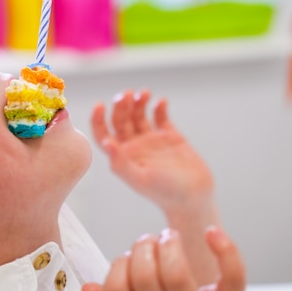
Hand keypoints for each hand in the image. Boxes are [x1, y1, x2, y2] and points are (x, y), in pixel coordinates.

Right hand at [82, 227, 252, 290]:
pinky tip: (211, 233)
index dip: (117, 267)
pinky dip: (224, 249)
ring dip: (168, 244)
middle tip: (147, 242)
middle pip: (144, 279)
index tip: (126, 258)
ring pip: (177, 275)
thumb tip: (89, 289)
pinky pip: (232, 276)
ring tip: (168, 238)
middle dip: (141, 249)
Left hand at [91, 89, 212, 210]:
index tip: (100, 105)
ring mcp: (152, 140)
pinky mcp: (170, 137)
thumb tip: (106, 143)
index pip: (104, 134)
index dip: (98, 120)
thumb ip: (121, 162)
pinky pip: (161, 117)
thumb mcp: (140, 179)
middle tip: (127, 94)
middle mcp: (135, 146)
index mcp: (123, 156)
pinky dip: (159, 107)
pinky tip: (161, 102)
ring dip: (139, 102)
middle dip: (122, 105)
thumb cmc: (165, 193)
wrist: (194, 197)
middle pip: (121, 120)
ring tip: (144, 93)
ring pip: (139, 115)